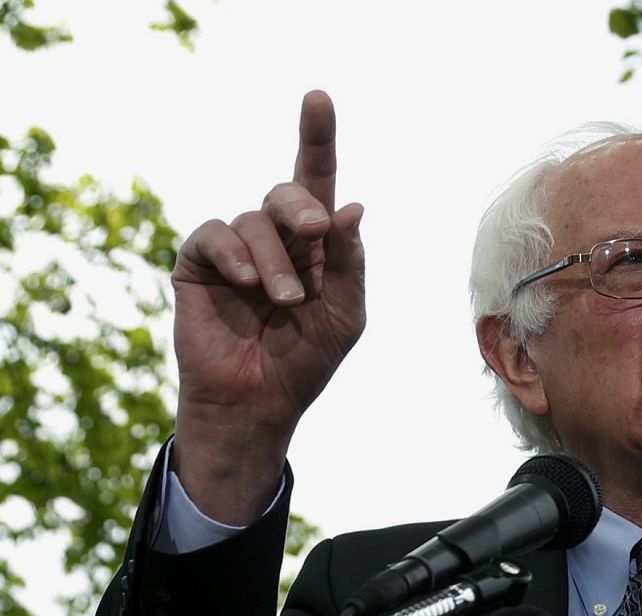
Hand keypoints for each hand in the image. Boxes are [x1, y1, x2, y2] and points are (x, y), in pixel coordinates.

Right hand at [169, 90, 365, 522]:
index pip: (318, 181)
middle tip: (318, 234)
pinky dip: (234, 255)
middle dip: (303, 207)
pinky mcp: (199, 263)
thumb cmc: (307, 360)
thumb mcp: (344, 313)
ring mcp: (236, 249)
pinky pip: (215, 236)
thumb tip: (353, 206)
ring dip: (276, 261)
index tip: (318, 97)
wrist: (259, 402)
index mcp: (316, 245)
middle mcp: (276, 238)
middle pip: (289, 191)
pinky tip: (246, 283)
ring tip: (284, 302)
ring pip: (255, 220)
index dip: (317, 138)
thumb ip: (349, 262)